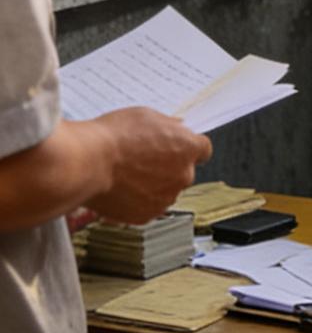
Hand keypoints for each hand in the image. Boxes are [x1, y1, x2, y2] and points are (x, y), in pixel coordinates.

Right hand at [83, 109, 211, 222]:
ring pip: (165, 191)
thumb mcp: (146, 116)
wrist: (87, 163)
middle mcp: (182, 176)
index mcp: (187, 148)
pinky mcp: (146, 216)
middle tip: (142, 159)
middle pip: (183, 172)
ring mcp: (165, 198)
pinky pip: (147, 207)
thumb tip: (177, 129)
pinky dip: (137, 200)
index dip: (188, 147)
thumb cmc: (113, 137)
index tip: (177, 148)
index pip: (202, 149)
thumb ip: (168, 126)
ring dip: (153, 185)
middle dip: (168, 167)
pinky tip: (121, 188)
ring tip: (127, 174)